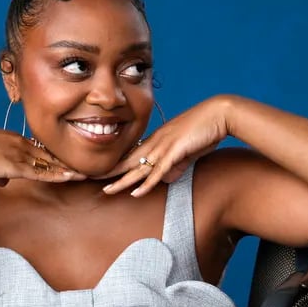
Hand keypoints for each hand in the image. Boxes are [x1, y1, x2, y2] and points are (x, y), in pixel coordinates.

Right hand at [0, 126, 85, 185]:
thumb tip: (4, 183)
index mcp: (13, 139)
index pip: (40, 149)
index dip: (54, 157)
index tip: (67, 162)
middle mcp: (20, 143)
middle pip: (49, 154)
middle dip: (67, 162)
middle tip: (85, 167)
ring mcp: (19, 153)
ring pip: (50, 163)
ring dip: (68, 170)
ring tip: (85, 174)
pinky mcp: (15, 165)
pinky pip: (41, 172)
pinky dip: (57, 175)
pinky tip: (70, 177)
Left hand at [101, 96, 230, 196]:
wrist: (219, 114)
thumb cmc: (204, 130)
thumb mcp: (186, 151)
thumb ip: (175, 164)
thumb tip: (166, 178)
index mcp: (156, 141)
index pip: (130, 156)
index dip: (115, 166)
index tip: (101, 175)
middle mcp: (155, 142)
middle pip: (127, 161)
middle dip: (108, 172)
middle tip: (88, 180)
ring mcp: (164, 146)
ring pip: (138, 167)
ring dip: (123, 181)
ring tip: (107, 191)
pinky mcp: (175, 151)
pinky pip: (158, 171)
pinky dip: (147, 183)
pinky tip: (136, 192)